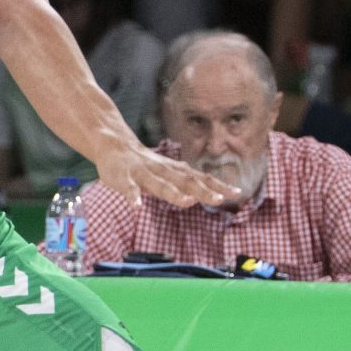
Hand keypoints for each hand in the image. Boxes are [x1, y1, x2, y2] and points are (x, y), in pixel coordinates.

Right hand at [98, 143, 240, 211]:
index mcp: (174, 171)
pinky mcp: (124, 176)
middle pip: (186, 181)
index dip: (218, 186)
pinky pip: (129, 187)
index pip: (201, 179)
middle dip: (203, 191)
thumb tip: (202, 195)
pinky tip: (137, 206)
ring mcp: (143, 172)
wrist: (113, 143)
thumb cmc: (143, 163)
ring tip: (188, 203)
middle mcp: (163, 170)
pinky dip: (133, 196)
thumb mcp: (166, 173)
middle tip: (220, 200)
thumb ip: (182, 183)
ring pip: (160, 184)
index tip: (237, 193)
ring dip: (174, 193)